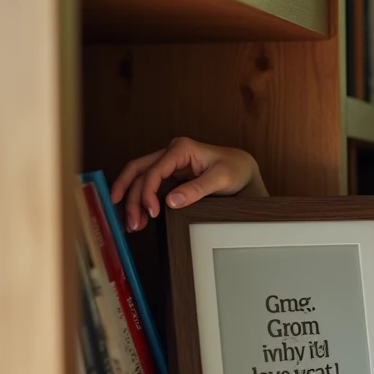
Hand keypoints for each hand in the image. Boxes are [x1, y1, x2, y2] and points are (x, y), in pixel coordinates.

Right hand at [108, 136, 266, 232]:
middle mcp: (171, 153)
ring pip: (139, 179)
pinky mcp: (170, 176)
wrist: (243, 170)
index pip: (155, 170)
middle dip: (130, 197)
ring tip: (133, 224)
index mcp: (182, 149)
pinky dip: (141, 202)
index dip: (148, 192)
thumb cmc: (235, 169)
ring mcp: (168, 164)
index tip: (152, 212)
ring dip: (133, 201)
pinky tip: (140, 218)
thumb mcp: (221, 179)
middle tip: (131, 221)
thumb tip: (172, 201)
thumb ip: (197, 189)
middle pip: (138, 172)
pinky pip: (149, 187)